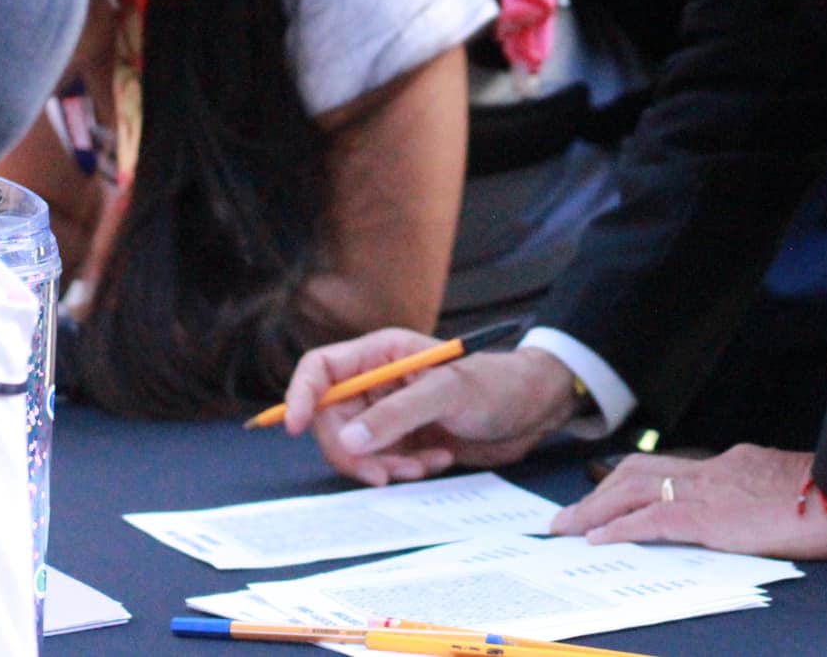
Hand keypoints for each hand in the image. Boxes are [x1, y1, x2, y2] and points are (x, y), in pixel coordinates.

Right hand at [281, 329, 578, 486]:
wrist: (533, 411)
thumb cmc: (496, 385)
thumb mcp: (447, 394)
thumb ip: (397, 416)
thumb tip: (348, 440)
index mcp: (380, 353)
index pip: (320, 369)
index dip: (300, 395)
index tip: (294, 428)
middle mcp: (377, 382)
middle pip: (331, 419)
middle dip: (352, 450)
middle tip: (383, 474)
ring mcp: (388, 413)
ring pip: (354, 447)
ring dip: (383, 464)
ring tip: (423, 464)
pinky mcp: (403, 440)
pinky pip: (381, 462)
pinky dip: (403, 469)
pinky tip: (438, 459)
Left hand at [550, 445, 826, 560]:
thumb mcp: (794, 495)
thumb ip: (766, 500)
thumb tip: (756, 516)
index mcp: (735, 465)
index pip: (670, 469)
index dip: (631, 482)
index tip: (608, 499)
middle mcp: (716, 469)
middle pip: (639, 471)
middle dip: (599, 493)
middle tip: (567, 516)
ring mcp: (713, 490)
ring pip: (634, 489)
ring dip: (595, 509)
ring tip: (566, 528)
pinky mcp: (714, 517)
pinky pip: (653, 519)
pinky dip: (619, 528)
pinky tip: (598, 539)